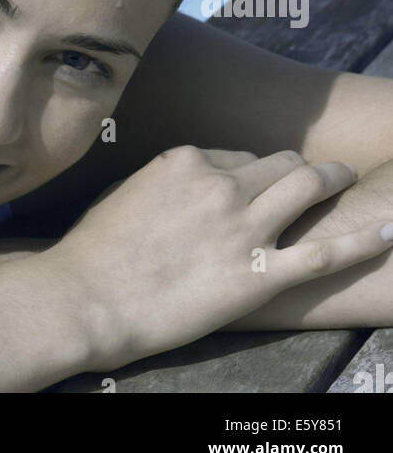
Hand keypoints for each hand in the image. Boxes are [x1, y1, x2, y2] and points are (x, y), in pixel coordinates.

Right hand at [44, 145, 392, 370]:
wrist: (90, 296)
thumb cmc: (95, 250)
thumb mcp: (125, 192)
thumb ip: (164, 181)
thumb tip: (183, 184)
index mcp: (188, 160)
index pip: (238, 156)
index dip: (250, 172)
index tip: (252, 187)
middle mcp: (222, 183)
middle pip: (280, 163)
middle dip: (298, 167)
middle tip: (313, 175)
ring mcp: (244, 227)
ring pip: (306, 188)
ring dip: (332, 178)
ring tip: (346, 177)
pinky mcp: (260, 273)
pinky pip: (324, 252)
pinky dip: (360, 240)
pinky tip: (386, 232)